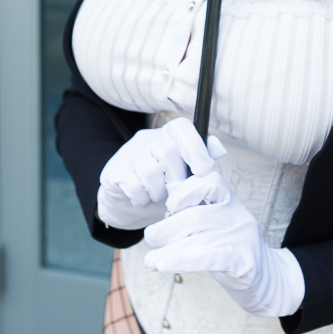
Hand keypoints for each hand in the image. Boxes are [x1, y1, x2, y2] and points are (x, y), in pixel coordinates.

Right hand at [96, 118, 226, 229]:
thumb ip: (202, 162)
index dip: (195, 147)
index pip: (182, 128)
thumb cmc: (164, 188)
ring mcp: (128, 152)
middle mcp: (148, 138)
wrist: (129, 205)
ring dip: (158, 191)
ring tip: (158, 196)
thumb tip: (218, 149)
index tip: (204, 171)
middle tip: (176, 192)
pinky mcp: (114, 170)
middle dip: (176, 178)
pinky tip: (142, 199)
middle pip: (167, 151)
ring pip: (149, 170)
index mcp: (169, 136)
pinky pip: (133, 185)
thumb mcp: (186, 176)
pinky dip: (142, 198)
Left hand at [143, 171, 304, 317]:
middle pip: (197, 215)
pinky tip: (164, 266)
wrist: (268, 279)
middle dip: (167, 228)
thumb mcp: (218, 224)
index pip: (211, 182)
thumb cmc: (233, 249)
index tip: (170, 205)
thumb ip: (197, 210)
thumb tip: (168, 192)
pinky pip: (210, 257)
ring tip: (149, 261)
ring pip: (198, 241)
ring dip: (167, 251)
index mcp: (231, 202)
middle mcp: (239, 216)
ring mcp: (242, 239)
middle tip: (150, 238)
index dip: (186, 190)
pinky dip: (183, 261)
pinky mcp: (244, 262)